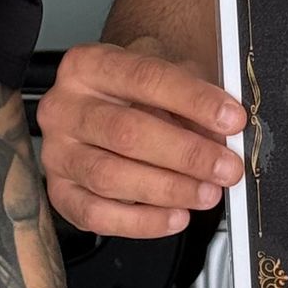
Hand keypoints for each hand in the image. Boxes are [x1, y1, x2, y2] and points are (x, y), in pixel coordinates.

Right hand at [35, 41, 243, 239]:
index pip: (145, 78)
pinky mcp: (59, 192)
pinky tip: (175, 216)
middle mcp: (64, 107)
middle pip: (126, 133)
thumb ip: (193, 104)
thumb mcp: (168, 79)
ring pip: (110, 176)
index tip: (231, 119)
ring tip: (206, 193)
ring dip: (168, 189)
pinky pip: (97, 215)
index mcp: (88, 65)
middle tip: (225, 167)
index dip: (193, 101)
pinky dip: (141, 222)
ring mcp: (57, 153)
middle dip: (185, 154)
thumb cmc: (138, 93)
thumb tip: (224, 137)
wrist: (104, 106)